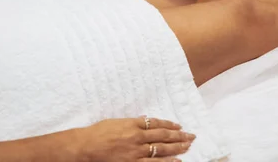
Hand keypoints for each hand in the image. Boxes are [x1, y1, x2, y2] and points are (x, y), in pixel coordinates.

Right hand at [76, 117, 195, 161]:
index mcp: (132, 124)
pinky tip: (177, 161)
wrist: (86, 147)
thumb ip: (131, 122)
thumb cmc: (97, 133)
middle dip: (179, 136)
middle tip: (191, 136)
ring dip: (177, 147)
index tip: (178, 125)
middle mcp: (137, 137)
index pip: (156, 123)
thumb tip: (144, 119)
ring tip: (188, 146)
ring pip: (162, 149)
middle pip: (163, 136)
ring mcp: (136, 152)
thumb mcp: (115, 122)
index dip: (169, 125)